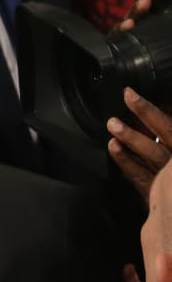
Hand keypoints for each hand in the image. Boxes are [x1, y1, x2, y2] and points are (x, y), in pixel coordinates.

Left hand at [108, 88, 171, 202]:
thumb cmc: (168, 166)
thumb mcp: (169, 141)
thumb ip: (163, 128)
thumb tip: (156, 105)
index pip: (168, 122)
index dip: (149, 108)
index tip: (130, 93)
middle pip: (165, 130)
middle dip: (145, 112)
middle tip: (127, 98)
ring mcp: (168, 173)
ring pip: (152, 151)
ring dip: (132, 136)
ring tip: (113, 124)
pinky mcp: (155, 188)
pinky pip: (139, 173)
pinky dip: (125, 159)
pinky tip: (114, 147)